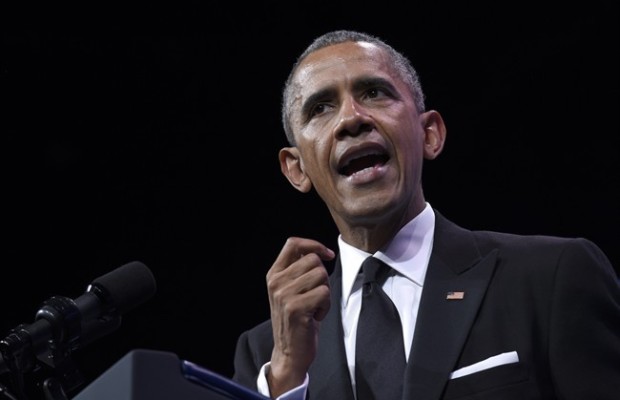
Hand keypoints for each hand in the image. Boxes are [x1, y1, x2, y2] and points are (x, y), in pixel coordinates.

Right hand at [266, 237, 334, 396]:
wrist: (289, 352)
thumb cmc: (297, 319)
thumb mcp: (291, 290)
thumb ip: (298, 269)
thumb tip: (317, 250)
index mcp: (274, 274)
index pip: (293, 243)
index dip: (314, 244)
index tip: (327, 255)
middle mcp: (276, 282)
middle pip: (313, 260)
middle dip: (323, 276)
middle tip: (317, 295)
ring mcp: (283, 295)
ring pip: (321, 275)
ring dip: (325, 292)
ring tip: (315, 306)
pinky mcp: (295, 308)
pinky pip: (324, 293)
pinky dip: (326, 306)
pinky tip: (315, 316)